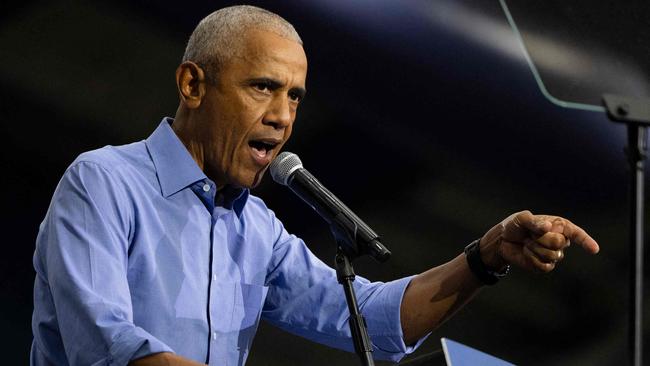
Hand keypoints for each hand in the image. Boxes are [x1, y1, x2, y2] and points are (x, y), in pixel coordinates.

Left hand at [479, 210, 598, 272]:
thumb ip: (533, 222)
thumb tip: (547, 227)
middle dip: (541, 239)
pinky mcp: (545, 266)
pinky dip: (532, 259)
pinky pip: (545, 266)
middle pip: (559, 243)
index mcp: (558, 226)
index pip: (576, 233)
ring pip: (552, 255)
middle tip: (530, 235)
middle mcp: (560, 240)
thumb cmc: (514, 226)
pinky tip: (526, 253)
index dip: (586, 241)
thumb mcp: (521, 219)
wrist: (503, 241)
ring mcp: (554, 254)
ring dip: (534, 248)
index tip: (594, 250)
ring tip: (527, 243)